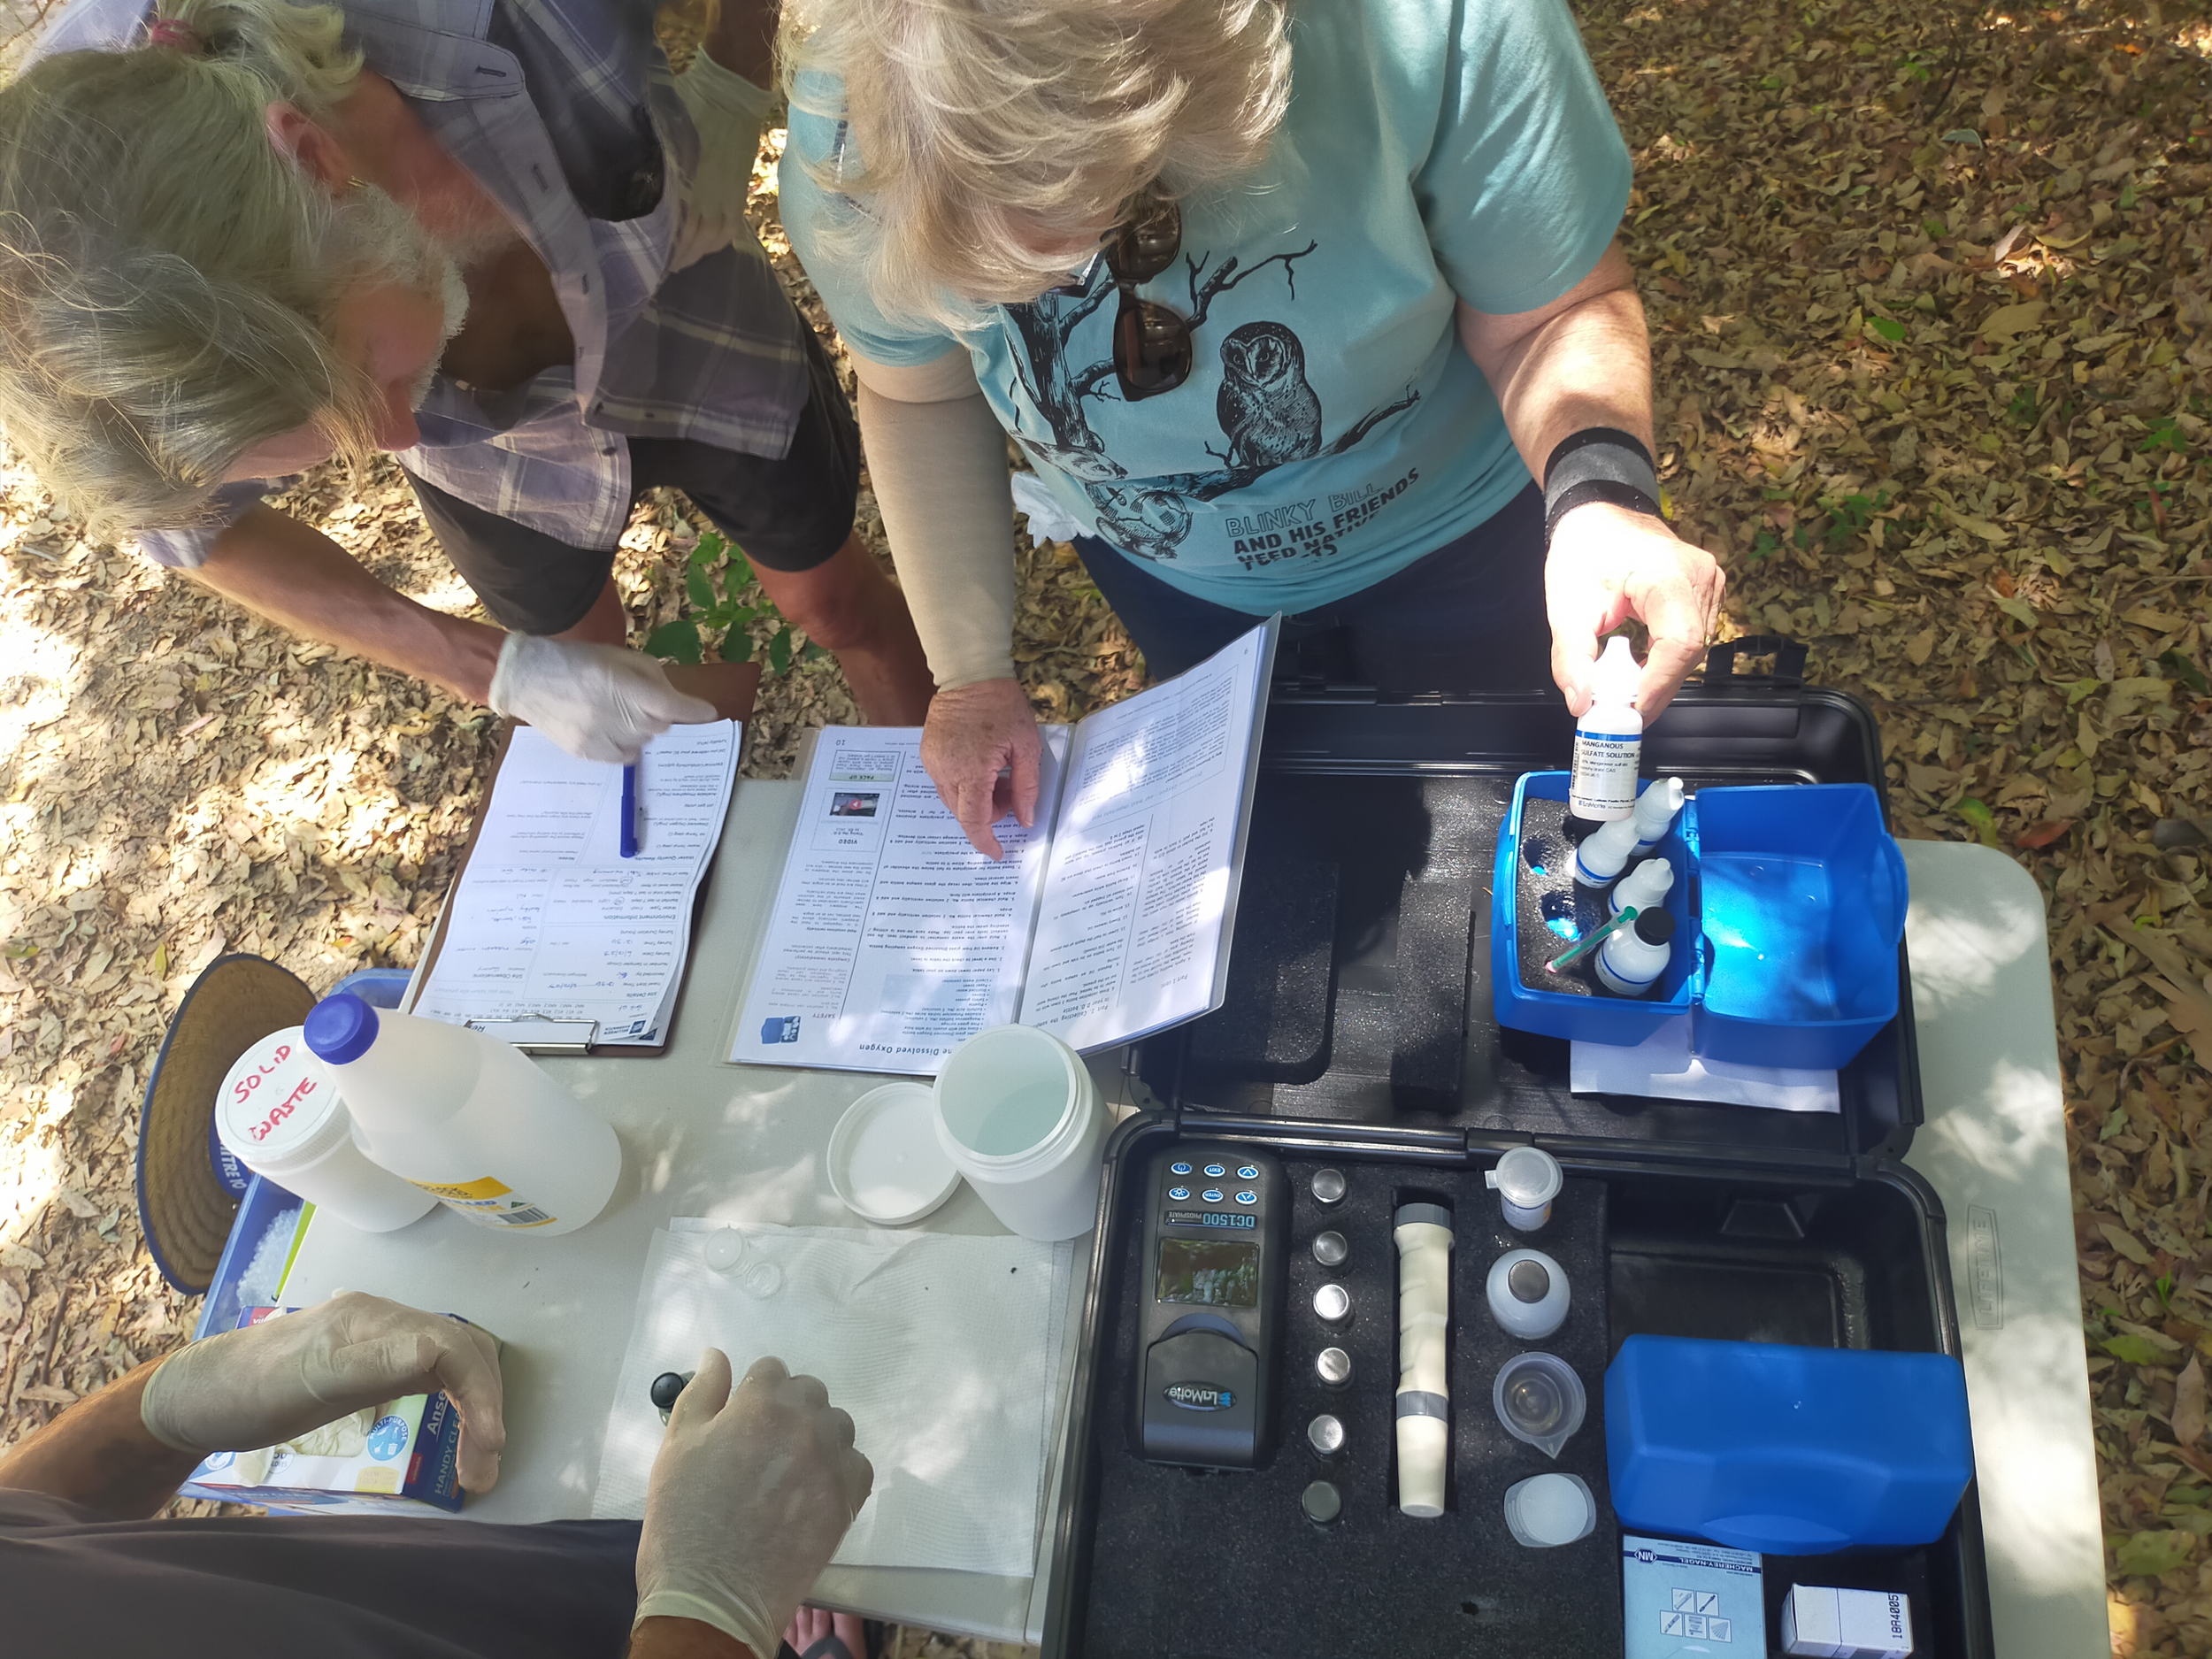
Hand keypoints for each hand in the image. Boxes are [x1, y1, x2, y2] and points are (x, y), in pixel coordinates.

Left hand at [138, 1292, 504, 1489]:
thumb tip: (438, 1352)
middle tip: (483, 1470)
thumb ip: (373, 1364)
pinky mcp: (376, 1364)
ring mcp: (383, 1342)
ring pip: (455, 1364)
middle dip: (485, 1407)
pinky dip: (458, 1404)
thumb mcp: (307, 1382)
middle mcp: (387, 1323)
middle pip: (463, 1353)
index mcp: (374, 1320)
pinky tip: (460, 1431)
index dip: (480, 1392)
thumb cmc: (247, 1392)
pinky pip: (435, 1375)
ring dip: (477, 1408)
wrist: (198, 1396)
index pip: (451, 1345)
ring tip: (477, 1463)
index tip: (487, 1446)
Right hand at [488, 632, 718, 763]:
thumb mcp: (619, 657)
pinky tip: (612, 729)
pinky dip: (627, 745)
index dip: (692, 711)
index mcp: (619, 684)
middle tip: (641, 702)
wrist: (528, 678)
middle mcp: (610, 714)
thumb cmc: (580, 661)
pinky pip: (624, 757)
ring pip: (643, 742)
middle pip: (659, 726)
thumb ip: (652, 679)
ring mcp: (597, 737)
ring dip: (642, 730)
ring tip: (619, 713)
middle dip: (659, 715)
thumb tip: (677, 702)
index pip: (668, 706)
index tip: (708, 713)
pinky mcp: (585, 752)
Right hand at [634, 1352, 873, 1657]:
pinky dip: (839, 1471)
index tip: (742, 1422)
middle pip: (809, 1393)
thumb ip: (701, 1394)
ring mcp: (831, 1460)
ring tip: (787, 1471)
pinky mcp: (848, 1498)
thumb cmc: (684, 1519)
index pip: (771, 1371)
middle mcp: (804, 1423)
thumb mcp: (677, 1447)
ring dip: (816, 1437)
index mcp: (760, 1403)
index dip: (754, 1394)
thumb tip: (716, 1356)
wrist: (712, 1595)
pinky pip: (857, 1465)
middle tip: (762, 1447)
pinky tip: (811, 1492)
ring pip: (836, 1426)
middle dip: (787, 1410)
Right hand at [921, 677, 1042, 859]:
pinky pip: (944, 782)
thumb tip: (1025, 820)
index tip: (998, 853)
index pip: (974, 820)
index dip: (985, 841)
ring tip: (997, 776)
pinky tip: (980, 767)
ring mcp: (933, 761)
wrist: (970, 674)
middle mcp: (945, 770)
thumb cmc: (1002, 706)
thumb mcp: (1026, 747)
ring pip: (953, 800)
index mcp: (971, 770)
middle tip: (1010, 792)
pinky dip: (963, 784)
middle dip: (988, 813)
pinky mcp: (928, 753)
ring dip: (976, 799)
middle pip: (963, 812)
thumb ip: (1026, 787)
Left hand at [1544, 502, 1723, 718]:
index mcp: (1668, 575)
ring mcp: (1710, 583)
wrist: (1600, 513)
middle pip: (1689, 652)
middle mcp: (1700, 577)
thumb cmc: (1584, 550)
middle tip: (1619, 709)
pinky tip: (1641, 665)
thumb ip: (1571, 658)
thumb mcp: (1566, 606)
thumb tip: (1582, 704)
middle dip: (1655, 687)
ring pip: (1694, 649)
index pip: (1680, 644)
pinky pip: (1693, 636)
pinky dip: (1667, 659)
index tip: (1630, 711)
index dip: (1659, 684)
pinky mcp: (1707, 591)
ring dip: (1661, 675)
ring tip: (1625, 687)